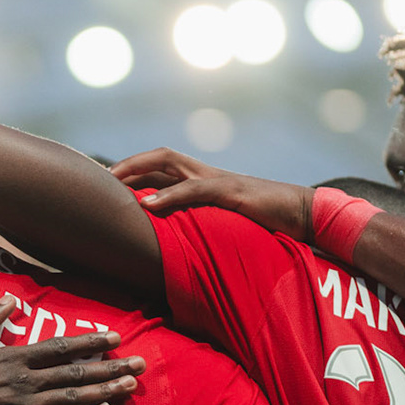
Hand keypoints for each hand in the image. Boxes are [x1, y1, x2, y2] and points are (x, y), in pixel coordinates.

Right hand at [0, 297, 144, 404]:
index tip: (114, 338)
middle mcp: (23, 381)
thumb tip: (10, 301)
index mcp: (10, 357)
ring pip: (74, 399)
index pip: (60, 348)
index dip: (90, 342)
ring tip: (131, 387)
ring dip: (106, 392)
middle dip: (112, 368)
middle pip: (77, 373)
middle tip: (140, 365)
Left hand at [111, 148, 310, 240]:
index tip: (105, 184)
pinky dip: (171, 195)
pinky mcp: (233, 192)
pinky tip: (151, 206)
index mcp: (204, 181)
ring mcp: (219, 180)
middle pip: (161, 157)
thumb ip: (201, 226)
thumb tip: (175, 247)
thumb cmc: (265, 224)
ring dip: (140, 171)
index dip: (134, 171)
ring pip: (172, 164)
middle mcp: (207, 174)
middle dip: (129, 165)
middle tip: (100, 179)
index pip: (162, 168)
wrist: (304, 215)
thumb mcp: (224, 226)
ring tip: (114, 184)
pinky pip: (197, 189)